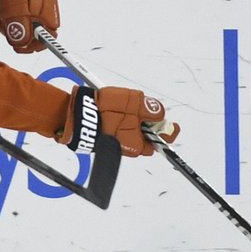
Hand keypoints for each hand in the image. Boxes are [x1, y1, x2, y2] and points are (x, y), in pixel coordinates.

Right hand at [59, 85, 178, 157]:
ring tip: (128, 106)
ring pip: (135, 132)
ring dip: (136, 120)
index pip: (160, 141)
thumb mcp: (134, 104)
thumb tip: (162, 115)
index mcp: (138, 144)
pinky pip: (122, 129)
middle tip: (147, 109)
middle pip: (148, 136)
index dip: (168, 132)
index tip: (173, 125)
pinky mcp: (107, 137)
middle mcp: (128, 147)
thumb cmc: (106, 111)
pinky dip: (125, 121)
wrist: (77, 114)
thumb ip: (151, 109)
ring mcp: (117, 143)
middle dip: (150, 123)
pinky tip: (118, 110)